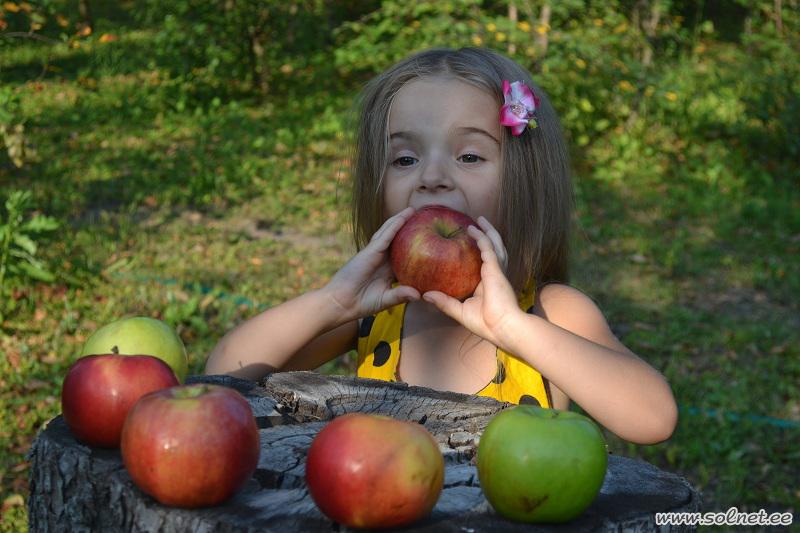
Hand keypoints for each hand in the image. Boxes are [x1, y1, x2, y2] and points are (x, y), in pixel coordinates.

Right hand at [323, 207, 420, 321]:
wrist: (341, 303)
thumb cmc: (362, 303)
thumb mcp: (386, 299)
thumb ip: (401, 295)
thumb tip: (419, 295)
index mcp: (388, 271)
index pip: (405, 256)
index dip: (416, 248)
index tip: (430, 241)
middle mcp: (383, 260)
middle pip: (398, 241)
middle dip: (409, 229)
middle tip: (424, 218)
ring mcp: (376, 254)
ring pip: (390, 233)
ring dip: (401, 221)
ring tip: (413, 210)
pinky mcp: (370, 252)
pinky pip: (385, 236)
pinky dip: (394, 226)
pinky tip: (403, 217)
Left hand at [421, 217, 519, 344]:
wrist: (502, 328)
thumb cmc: (485, 324)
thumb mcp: (459, 311)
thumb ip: (444, 302)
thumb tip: (425, 295)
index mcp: (487, 283)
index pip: (482, 263)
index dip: (477, 253)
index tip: (466, 244)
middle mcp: (494, 274)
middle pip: (492, 249)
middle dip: (486, 235)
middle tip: (475, 224)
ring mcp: (496, 270)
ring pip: (494, 243)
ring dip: (486, 230)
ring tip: (478, 219)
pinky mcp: (496, 269)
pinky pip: (488, 248)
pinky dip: (481, 237)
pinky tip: (472, 229)